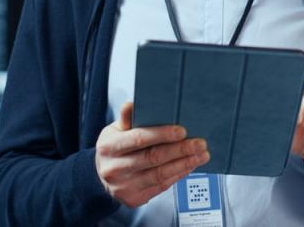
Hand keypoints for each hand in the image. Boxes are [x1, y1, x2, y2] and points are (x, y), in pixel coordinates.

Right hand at [95, 102, 209, 207]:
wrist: (102, 175)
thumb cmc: (115, 148)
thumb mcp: (115, 130)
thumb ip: (127, 118)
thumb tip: (132, 104)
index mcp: (109, 147)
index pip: (139, 139)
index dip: (162, 135)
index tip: (182, 131)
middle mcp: (114, 168)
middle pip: (153, 158)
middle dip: (180, 150)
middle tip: (200, 143)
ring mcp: (123, 187)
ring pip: (160, 174)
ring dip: (185, 164)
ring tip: (201, 155)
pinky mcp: (134, 199)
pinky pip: (161, 186)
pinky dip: (178, 175)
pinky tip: (189, 166)